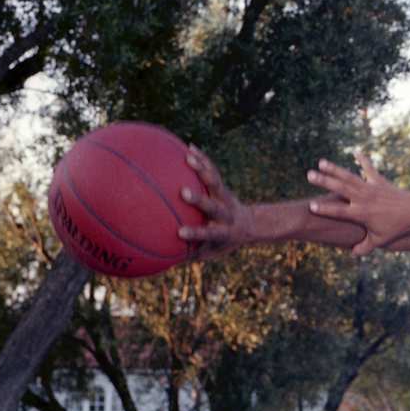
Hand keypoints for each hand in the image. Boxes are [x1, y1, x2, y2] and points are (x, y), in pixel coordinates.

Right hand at [177, 146, 260, 260]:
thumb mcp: (210, 252)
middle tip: (183, 192)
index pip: (210, 233)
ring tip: (188, 157)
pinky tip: (189, 147)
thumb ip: (189, 256)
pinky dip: (202, 160)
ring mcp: (225, 197)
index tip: (180, 232)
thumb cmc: (222, 242)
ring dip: (202, 170)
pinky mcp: (222, 186)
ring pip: (215, 182)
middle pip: (213, 205)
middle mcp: (225, 213)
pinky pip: (212, 171)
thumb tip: (160, 263)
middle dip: (199, 199)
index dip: (197, 232)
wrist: (249, 225)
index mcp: (223, 231)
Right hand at [305, 152, 409, 255]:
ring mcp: (370, 188)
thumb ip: (365, 247)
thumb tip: (353, 253)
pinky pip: (369, 168)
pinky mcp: (378, 180)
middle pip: (341, 189)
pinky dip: (363, 160)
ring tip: (321, 162)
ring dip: (335, 169)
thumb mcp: (381, 240)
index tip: (312, 206)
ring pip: (350, 176)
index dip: (326, 209)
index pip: (340, 211)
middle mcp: (363, 198)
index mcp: (361, 213)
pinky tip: (356, 151)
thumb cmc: (397, 227)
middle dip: (324, 181)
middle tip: (309, 175)